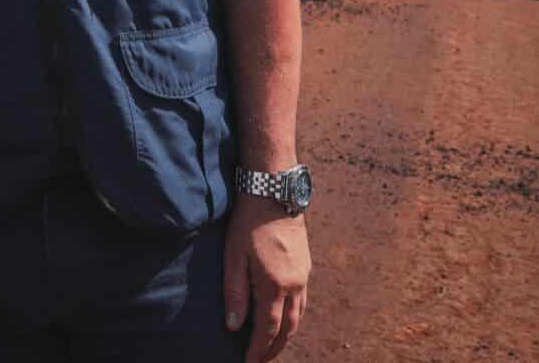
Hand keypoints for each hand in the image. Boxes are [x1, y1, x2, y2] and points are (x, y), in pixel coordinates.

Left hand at [223, 196, 309, 362]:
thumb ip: (234, 293)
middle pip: (287, 329)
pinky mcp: (306, 266)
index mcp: (274, 286)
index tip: (248, 362)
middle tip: (260, 360)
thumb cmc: (248, 223)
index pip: (267, 329)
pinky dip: (294, 317)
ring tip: (272, 346)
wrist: (275, 193)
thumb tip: (233, 326)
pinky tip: (285, 319)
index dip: (258, 350)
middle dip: (273, 348)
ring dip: (286, 336)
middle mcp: (294, 285)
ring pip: (299, 317)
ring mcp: (303, 276)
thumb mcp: (233, 257)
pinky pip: (302, 302)